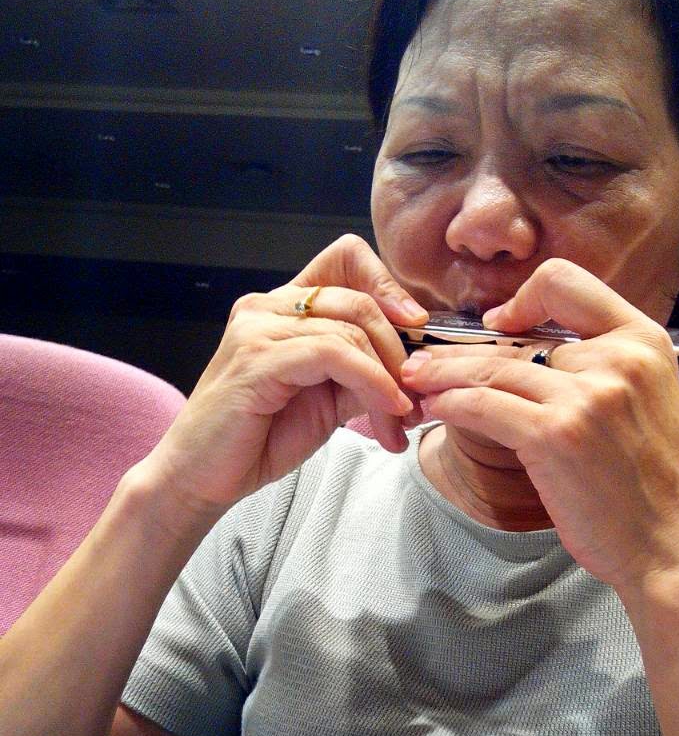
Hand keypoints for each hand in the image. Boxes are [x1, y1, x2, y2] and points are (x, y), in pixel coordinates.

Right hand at [141, 235, 426, 517]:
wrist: (204, 477)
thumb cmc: (259, 438)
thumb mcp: (329, 400)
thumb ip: (363, 374)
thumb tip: (414, 369)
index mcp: (284, 307)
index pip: (347, 258)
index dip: (389, 284)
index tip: (416, 327)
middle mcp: (267, 306)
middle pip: (359, 297)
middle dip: (400, 350)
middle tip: (416, 396)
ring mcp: (258, 327)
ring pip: (352, 328)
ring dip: (389, 378)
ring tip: (400, 418)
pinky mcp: (257, 358)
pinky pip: (334, 353)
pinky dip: (371, 382)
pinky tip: (386, 411)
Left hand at [400, 259, 678, 589]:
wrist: (677, 546)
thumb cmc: (657, 487)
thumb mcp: (648, 402)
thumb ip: (604, 371)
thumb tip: (536, 357)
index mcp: (644, 341)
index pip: (566, 283)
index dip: (523, 299)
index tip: (500, 328)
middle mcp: (617, 358)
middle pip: (517, 338)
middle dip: (462, 352)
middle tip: (425, 362)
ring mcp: (585, 396)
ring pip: (491, 369)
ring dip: (443, 375)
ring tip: (415, 381)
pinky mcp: (555, 435)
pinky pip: (483, 405)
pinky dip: (450, 404)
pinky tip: (434, 410)